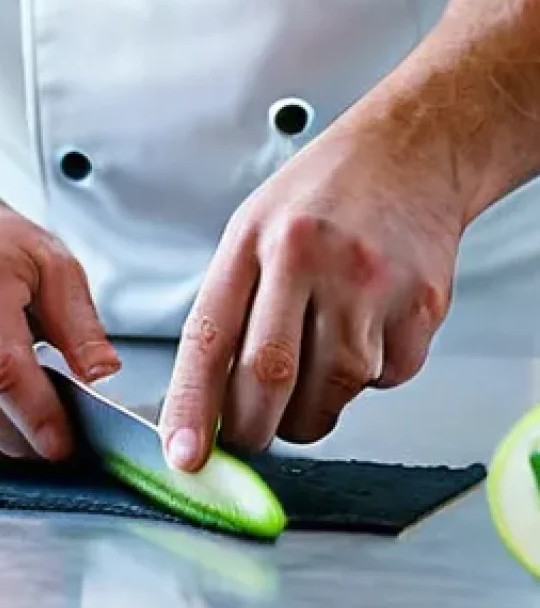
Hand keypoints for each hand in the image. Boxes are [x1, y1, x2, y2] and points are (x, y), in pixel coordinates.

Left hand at [159, 118, 463, 469]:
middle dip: (253, 428)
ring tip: (317, 363)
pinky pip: (387, 379)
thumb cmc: (321, 197)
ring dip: (314, 408)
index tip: (184, 456)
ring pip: (332, 391)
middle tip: (250, 436)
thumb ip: (228, 311)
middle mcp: (308, 259)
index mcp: (253, 242)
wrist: (412, 150)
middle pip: (271, 378)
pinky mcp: (422, 304)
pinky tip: (367, 332)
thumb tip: (209, 402)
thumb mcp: (251, 233)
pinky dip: (370, 378)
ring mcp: (370, 282)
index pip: (209, 339)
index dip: (192, 407)